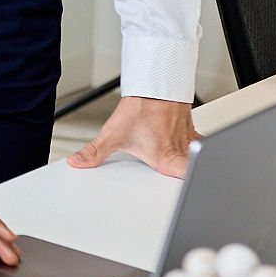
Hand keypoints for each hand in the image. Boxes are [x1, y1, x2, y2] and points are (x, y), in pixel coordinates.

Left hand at [67, 96, 197, 177]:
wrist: (154, 85)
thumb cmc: (139, 108)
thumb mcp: (113, 134)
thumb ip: (94, 152)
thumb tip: (76, 163)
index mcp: (165, 158)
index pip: (187, 178)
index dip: (190, 186)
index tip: (186, 191)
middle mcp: (179, 151)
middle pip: (194, 171)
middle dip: (193, 178)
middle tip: (186, 182)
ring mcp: (188, 140)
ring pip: (198, 157)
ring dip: (194, 162)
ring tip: (186, 166)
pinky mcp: (191, 129)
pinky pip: (199, 142)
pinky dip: (196, 148)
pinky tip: (188, 149)